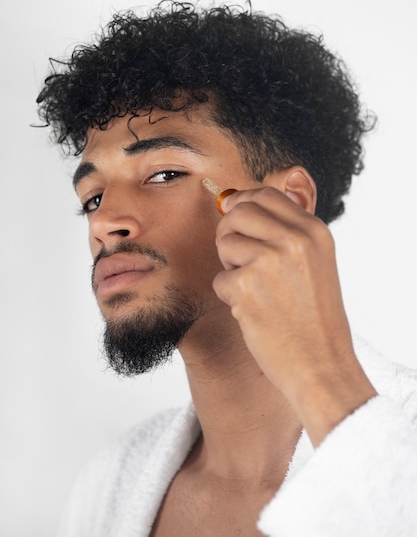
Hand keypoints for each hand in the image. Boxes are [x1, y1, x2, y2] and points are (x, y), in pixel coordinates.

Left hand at [212, 186, 375, 445]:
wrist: (322, 366)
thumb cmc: (315, 318)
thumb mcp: (315, 262)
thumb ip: (284, 231)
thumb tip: (234, 202)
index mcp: (314, 231)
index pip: (266, 194)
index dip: (242, 201)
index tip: (232, 213)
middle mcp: (294, 240)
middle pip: (239, 212)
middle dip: (230, 231)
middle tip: (237, 258)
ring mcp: (269, 262)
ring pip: (225, 242)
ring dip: (230, 266)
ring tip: (254, 289)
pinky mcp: (246, 287)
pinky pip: (220, 279)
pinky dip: (230, 296)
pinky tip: (253, 311)